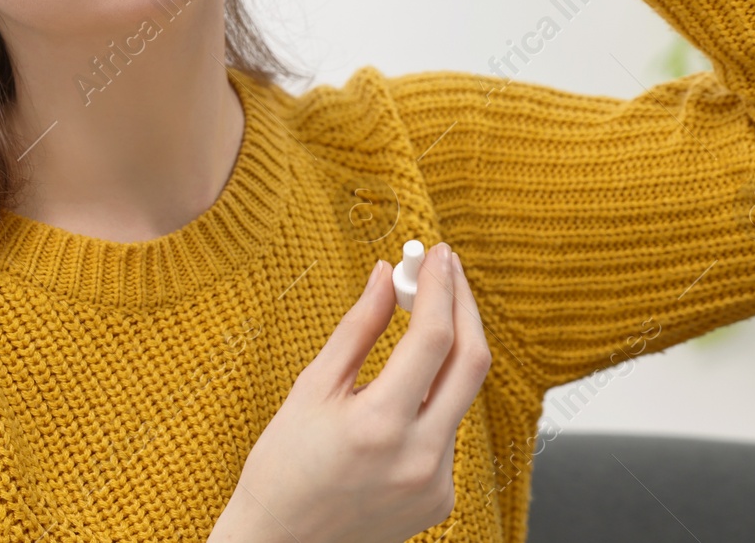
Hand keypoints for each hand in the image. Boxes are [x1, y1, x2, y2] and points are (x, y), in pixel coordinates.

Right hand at [215, 245, 491, 542]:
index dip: (439, 287)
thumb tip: (386, 276)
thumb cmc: (282, 468)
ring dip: (447, 351)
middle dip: (463, 306)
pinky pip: (448, 431)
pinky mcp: (440, 498)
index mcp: (378, 426)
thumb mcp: (311, 389)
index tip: (435, 256)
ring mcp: (435, 483)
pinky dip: (433, 397)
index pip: (433, 339)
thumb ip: (357, 329)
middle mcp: (418, 459)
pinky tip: (404, 390)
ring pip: (461, 396)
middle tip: (446, 271)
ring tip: (419, 317)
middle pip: (471, 364)